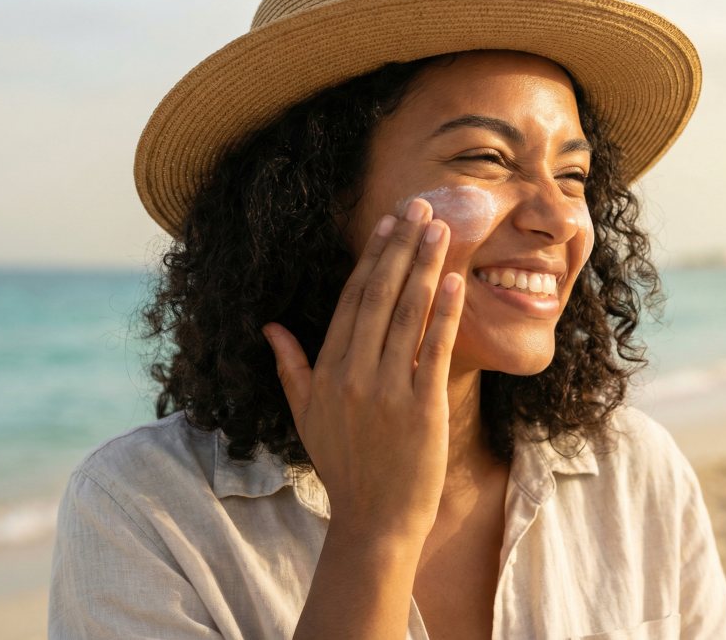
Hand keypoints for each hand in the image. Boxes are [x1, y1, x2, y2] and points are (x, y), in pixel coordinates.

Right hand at [262, 198, 463, 542]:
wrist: (376, 520)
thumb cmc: (344, 466)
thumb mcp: (306, 416)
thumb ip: (291, 367)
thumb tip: (270, 327)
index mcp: (327, 371)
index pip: (352, 299)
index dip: (372, 257)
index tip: (389, 223)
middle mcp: (353, 374)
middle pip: (380, 295)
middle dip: (402, 246)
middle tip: (421, 206)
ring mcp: (387, 390)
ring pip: (407, 314)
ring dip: (426, 266)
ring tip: (442, 229)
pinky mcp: (422, 407)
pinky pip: (433, 349)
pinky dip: (444, 313)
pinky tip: (455, 281)